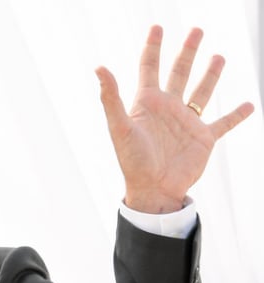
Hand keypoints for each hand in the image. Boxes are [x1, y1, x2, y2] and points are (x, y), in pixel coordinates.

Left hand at [96, 25, 253, 212]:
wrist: (153, 190)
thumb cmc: (133, 161)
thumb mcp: (120, 127)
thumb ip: (111, 97)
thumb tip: (99, 67)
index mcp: (147, 103)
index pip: (149, 67)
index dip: (153, 46)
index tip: (157, 27)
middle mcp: (168, 109)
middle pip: (179, 72)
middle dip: (187, 51)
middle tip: (196, 30)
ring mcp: (186, 122)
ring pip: (202, 92)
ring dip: (211, 75)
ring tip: (219, 57)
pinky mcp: (203, 139)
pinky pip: (223, 122)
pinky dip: (237, 114)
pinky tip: (249, 105)